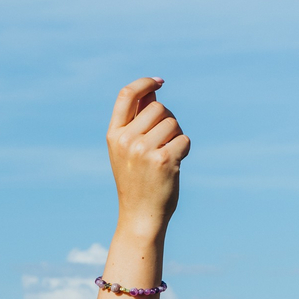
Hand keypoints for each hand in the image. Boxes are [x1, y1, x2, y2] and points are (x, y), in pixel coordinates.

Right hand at [106, 78, 189, 232]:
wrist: (139, 216)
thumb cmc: (137, 182)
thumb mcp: (128, 150)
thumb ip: (138, 121)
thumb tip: (153, 90)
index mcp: (114, 136)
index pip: (126, 95)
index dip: (144, 82)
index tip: (160, 82)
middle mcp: (125, 140)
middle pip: (158, 107)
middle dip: (167, 120)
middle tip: (163, 143)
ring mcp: (143, 150)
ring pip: (173, 123)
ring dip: (177, 136)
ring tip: (167, 156)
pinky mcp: (163, 160)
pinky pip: (184, 140)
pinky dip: (185, 150)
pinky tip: (174, 166)